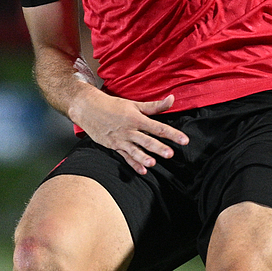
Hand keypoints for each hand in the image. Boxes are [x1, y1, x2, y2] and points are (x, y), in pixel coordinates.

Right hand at [68, 88, 188, 174]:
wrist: (88, 108)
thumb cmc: (111, 105)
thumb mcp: (133, 104)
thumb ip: (154, 106)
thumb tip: (172, 99)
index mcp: (135, 118)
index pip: (157, 127)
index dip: (172, 134)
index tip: (184, 140)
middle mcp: (129, 130)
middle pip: (146, 140)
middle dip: (158, 147)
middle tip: (170, 154)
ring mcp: (120, 139)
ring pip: (134, 150)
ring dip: (144, 157)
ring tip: (153, 163)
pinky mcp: (114, 146)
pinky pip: (125, 156)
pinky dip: (133, 164)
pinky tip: (142, 170)